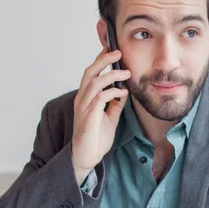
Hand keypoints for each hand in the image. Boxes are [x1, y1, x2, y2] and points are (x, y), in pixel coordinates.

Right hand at [71, 47, 130, 183]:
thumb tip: (124, 91)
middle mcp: (82, 100)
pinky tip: (122, 92)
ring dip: (111, 75)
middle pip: (89, 72)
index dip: (100, 60)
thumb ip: (115, 104)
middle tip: (117, 52)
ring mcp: (84, 108)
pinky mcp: (88, 117)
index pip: (91, 74)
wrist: (87, 158)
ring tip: (126, 73)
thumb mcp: (110, 118)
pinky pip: (99, 99)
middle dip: (103, 60)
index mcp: (85, 98)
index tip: (112, 49)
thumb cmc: (96, 138)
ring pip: (94, 83)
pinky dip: (112, 92)